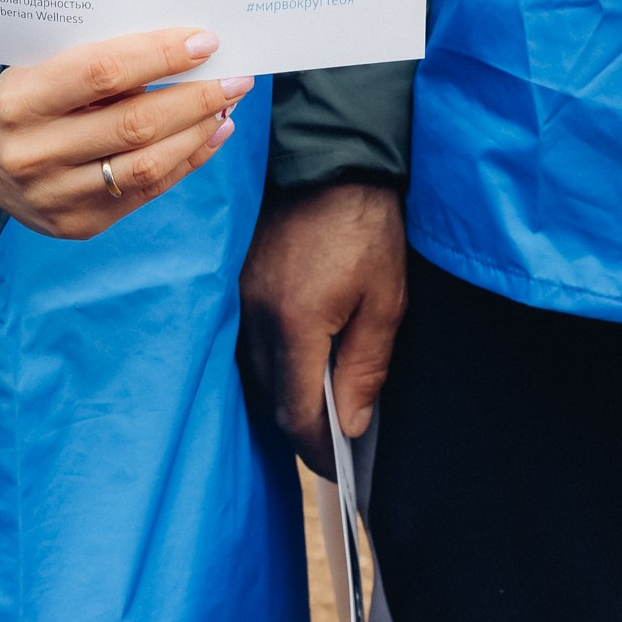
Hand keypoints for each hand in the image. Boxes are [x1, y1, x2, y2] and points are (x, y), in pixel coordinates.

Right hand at [0, 26, 251, 240]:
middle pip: (134, 125)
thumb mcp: (37, 63)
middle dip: (196, 97)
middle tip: (237, 77)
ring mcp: (56, 197)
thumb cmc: (22, 95)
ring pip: (146, 165)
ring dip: (198, 131)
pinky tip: (209, 135)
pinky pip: (145, 193)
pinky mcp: (77, 225)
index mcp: (20, 101)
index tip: (205, 40)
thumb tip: (180, 44)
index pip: (103, 72)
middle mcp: (34, 154)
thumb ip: (96, 59)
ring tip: (228, 104)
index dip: (160, 55)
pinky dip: (185, 161)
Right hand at [238, 181, 407, 477]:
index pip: (295, 414)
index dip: (318, 449)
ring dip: (282, 394)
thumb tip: (349, 426)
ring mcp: (239, 296)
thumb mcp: (385, 299)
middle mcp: (254, 315)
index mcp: (294, 323)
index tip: (340, 467)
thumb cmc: (366, 224)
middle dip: (300, 426)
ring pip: (254, 372)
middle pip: (270, 399)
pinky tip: (296, 360)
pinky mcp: (236, 278)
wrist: (331, 155)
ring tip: (319, 403)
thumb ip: (366, 368)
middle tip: (334, 439)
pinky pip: (246, 339)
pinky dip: (270, 361)